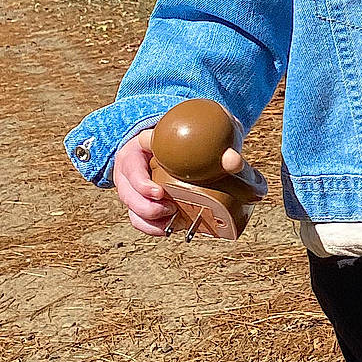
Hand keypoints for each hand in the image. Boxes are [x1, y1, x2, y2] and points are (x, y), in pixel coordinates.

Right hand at [113, 129, 243, 236]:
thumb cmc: (193, 135)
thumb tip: (233, 162)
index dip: (141, 181)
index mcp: (139, 147)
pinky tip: (168, 229)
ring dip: (148, 219)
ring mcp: (133, 185)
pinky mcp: (141, 200)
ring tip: (171, 222)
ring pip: (131, 207)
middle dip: (145, 206)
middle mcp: (132, 167)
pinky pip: (138, 218)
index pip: (131, 163)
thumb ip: (221, 142)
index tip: (160, 193)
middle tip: (170, 210)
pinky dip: (151, 227)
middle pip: (127, 191)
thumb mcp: (207, 132)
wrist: (185, 141)